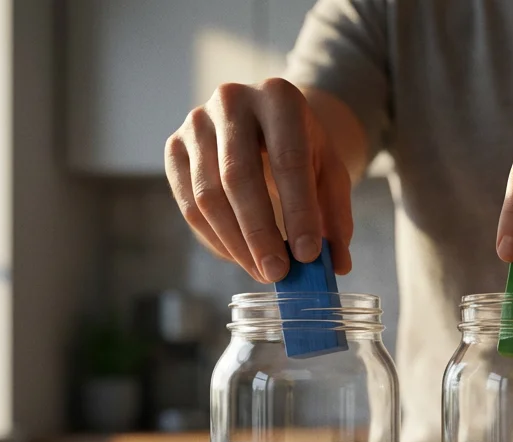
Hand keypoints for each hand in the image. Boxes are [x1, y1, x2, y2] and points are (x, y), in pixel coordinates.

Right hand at [164, 77, 353, 283]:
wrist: (265, 119)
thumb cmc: (301, 148)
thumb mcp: (329, 172)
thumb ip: (335, 215)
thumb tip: (338, 264)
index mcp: (278, 97)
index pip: (288, 159)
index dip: (298, 211)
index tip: (308, 255)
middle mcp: (231, 101)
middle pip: (239, 176)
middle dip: (259, 233)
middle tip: (278, 272)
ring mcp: (196, 123)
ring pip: (208, 195)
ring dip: (235, 243)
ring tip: (261, 271)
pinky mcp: (174, 147)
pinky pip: (188, 203)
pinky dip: (214, 238)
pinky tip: (239, 257)